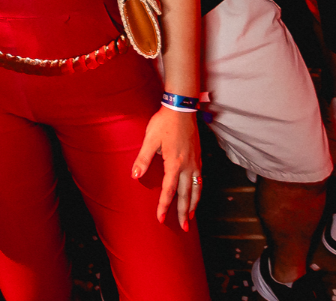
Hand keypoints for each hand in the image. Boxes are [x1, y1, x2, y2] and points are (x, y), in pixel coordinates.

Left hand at [132, 107, 201, 229]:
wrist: (181, 109)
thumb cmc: (164, 123)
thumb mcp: (150, 139)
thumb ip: (143, 159)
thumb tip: (135, 176)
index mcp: (174, 163)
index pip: (169, 190)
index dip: (164, 206)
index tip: (160, 218)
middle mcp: (187, 166)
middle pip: (186, 195)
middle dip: (184, 212)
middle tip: (183, 227)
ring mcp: (195, 163)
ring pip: (196, 189)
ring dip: (194, 205)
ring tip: (191, 217)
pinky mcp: (198, 159)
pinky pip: (200, 181)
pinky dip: (198, 192)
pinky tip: (196, 195)